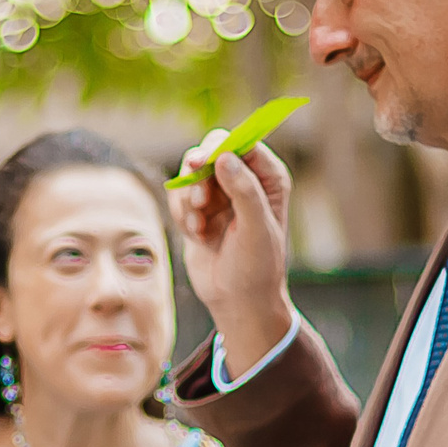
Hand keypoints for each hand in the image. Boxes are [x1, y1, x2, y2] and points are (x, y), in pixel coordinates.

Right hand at [171, 144, 294, 366]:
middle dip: (199, 175)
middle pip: (211, 151)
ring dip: (188, 198)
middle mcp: (245, 180)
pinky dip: (182, 213)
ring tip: (199, 226)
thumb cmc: (257, 267)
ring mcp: (220, 194)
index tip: (201, 163)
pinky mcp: (199, 210)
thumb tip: (224, 157)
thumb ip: (244, 191)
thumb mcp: (256, 229)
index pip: (243, 144)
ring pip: (190, 173)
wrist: (237, 302)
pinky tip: (196, 235)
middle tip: (199, 202)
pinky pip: (179, 195)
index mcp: (269, 179)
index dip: (221, 147)